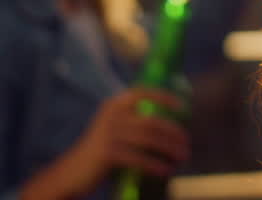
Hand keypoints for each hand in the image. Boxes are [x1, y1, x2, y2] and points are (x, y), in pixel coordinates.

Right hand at [22, 88, 189, 199]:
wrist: (71, 172)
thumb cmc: (101, 151)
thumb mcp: (115, 129)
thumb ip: (135, 121)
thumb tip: (171, 125)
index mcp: (113, 105)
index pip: (142, 93)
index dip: (164, 97)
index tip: (182, 107)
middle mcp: (111, 116)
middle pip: (152, 121)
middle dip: (174, 133)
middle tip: (186, 144)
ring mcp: (108, 134)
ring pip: (149, 139)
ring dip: (169, 149)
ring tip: (182, 157)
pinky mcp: (107, 153)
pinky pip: (138, 158)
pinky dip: (155, 164)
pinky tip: (166, 170)